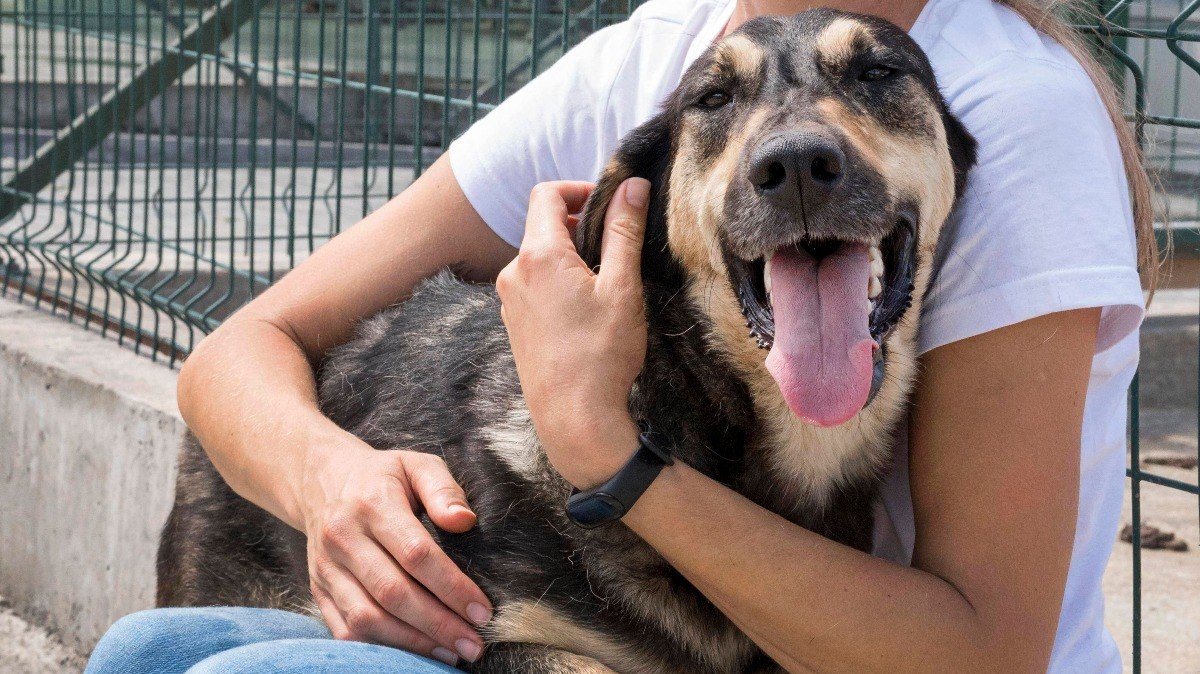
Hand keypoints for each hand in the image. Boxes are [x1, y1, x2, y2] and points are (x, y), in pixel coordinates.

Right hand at [300, 438, 491, 665]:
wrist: (322, 480)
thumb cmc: (384, 476)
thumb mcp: (417, 465)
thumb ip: (444, 490)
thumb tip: (466, 522)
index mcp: (373, 504)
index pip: (415, 554)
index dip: (452, 587)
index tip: (483, 611)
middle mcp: (343, 538)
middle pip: (392, 593)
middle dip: (438, 624)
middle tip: (474, 645)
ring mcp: (326, 568)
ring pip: (367, 618)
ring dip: (412, 643)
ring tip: (452, 653)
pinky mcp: (318, 591)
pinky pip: (346, 630)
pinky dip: (382, 648)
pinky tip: (416, 652)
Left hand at [496, 179, 649, 487]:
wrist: (574, 419)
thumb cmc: (601, 355)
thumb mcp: (621, 286)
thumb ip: (624, 230)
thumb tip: (632, 185)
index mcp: (538, 255)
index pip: (546, 193)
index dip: (580, 189)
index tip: (610, 205)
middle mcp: (513, 273)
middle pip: (543, 225)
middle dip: (580, 225)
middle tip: (617, 246)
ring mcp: (509, 300)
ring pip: (539, 258)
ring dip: (571, 256)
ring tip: (606, 283)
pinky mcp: (513, 324)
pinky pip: (534, 286)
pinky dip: (559, 283)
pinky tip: (586, 311)